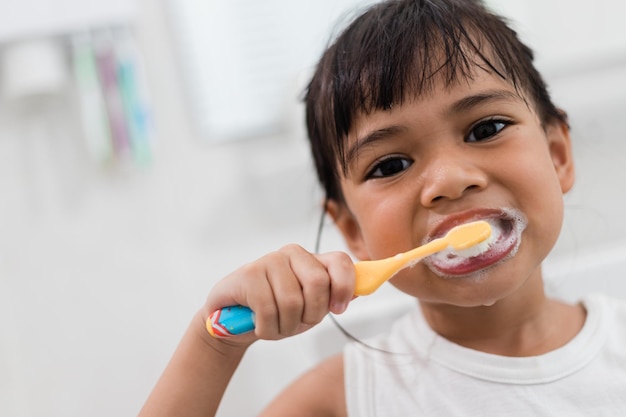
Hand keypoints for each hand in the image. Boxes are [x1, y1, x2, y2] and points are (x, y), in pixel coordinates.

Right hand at [204, 244, 354, 342]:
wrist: (233, 321)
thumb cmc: (277, 312)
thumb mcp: (310, 307)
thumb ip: (334, 295)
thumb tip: (366, 286)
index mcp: (312, 259)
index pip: (340, 262)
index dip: (344, 288)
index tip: (338, 309)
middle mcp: (292, 253)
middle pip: (317, 284)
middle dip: (310, 315)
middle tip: (297, 322)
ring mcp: (269, 261)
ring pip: (292, 302)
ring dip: (285, 326)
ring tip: (275, 324)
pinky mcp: (248, 274)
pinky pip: (268, 309)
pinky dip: (267, 328)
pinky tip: (259, 325)